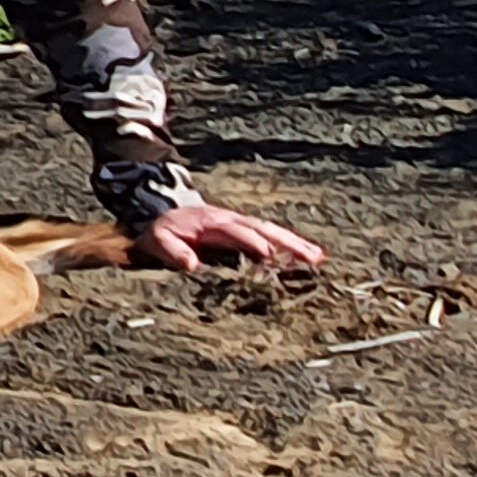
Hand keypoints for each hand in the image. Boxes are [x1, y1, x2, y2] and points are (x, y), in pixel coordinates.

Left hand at [135, 202, 322, 272]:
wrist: (163, 212)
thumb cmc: (162, 231)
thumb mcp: (158, 240)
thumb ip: (172, 251)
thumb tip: (191, 265)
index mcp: (212, 224)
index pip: (238, 234)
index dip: (254, 244)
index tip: (271, 257)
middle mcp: (232, 220)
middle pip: (264, 230)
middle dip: (287, 244)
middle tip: (311, 259)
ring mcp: (241, 223)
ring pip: (273, 231)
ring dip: (296, 244)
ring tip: (319, 258)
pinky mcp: (246, 229)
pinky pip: (272, 234)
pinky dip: (292, 244)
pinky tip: (311, 255)